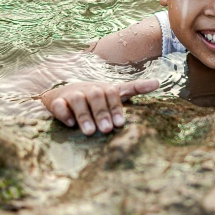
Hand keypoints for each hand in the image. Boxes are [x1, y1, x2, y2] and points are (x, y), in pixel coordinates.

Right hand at [41, 79, 158, 134]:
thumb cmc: (93, 97)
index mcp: (104, 89)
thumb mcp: (113, 92)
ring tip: (90, 131)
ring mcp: (73, 94)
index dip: (118, 107)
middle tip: (107, 129)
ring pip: (78, 100)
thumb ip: (133, 88)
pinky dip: (64, 113)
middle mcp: (89, 89)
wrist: (60, 94)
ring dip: (85, 115)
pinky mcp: (57, 101)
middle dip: (102, 112)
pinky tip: (70, 124)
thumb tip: (158, 82)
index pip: (115, 92)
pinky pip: (59, 106)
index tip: (121, 123)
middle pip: (97, 95)